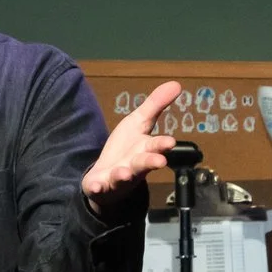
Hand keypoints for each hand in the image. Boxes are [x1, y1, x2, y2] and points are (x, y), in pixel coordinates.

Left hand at [82, 80, 181, 212]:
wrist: (107, 176)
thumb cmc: (126, 148)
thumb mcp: (139, 123)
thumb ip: (155, 105)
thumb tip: (177, 84)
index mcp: (144, 149)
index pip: (155, 145)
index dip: (162, 144)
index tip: (170, 142)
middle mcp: (134, 165)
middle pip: (143, 163)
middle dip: (150, 162)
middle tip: (160, 161)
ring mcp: (117, 177)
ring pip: (123, 176)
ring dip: (124, 174)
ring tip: (124, 173)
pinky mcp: (100, 185)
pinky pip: (98, 187)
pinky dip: (96, 187)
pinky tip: (94, 186)